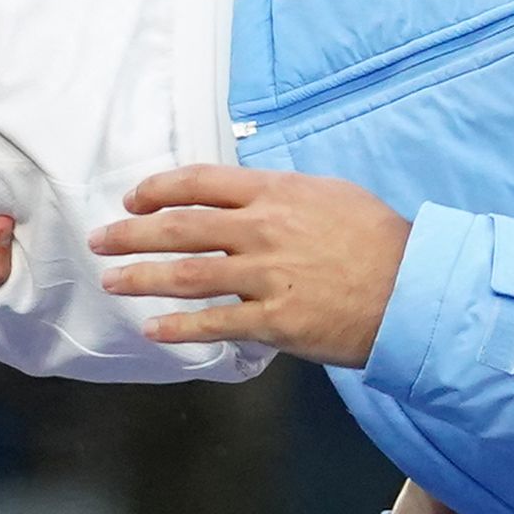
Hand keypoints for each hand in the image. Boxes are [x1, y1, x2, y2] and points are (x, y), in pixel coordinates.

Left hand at [89, 166, 410, 365]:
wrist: (413, 289)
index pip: (199, 183)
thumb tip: (244, 196)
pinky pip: (214, 324)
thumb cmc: (377, 239)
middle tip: (100, 239)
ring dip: (141, 277)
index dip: (157, 189)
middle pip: (179, 227)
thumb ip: (281, 195)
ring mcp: (265, 277)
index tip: (133, 199)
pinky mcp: (274, 322)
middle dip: (131, 233)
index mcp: (275, 193)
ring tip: (112, 281)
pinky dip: (178, 328)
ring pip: (186, 275)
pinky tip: (153, 330)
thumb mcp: (329, 195)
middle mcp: (262, 230)